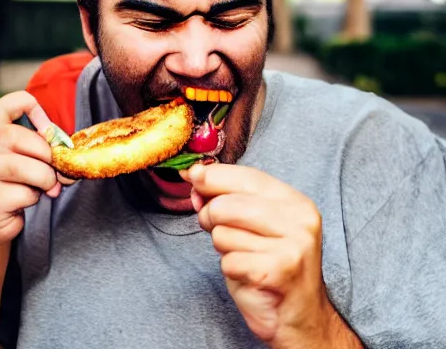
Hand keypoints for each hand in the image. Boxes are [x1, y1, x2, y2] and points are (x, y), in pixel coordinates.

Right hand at [0, 91, 61, 245]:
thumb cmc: (19, 179)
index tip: (48, 130)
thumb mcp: (31, 155)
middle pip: (19, 136)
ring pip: (24, 168)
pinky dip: (35, 198)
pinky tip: (26, 199)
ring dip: (46, 179)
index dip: (35, 109)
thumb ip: (47, 147)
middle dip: (47, 155)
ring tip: (47, 186)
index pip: (9, 103)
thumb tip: (69, 156)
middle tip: (56, 168)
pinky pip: (23, 194)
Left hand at [181, 164, 360, 348]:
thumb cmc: (269, 265)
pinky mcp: (280, 270)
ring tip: (243, 256)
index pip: (248, 176)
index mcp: (295, 201)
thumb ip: (227, 199)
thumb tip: (195, 175)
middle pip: (227, 205)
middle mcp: (299, 218)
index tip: (192, 175)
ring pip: (223, 233)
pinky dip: (230, 269)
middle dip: (210, 217)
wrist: (298, 316)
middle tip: (218, 230)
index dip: (215, 176)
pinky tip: (248, 274)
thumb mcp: (251, 224)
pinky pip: (229, 261)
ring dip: (223, 248)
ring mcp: (293, 244)